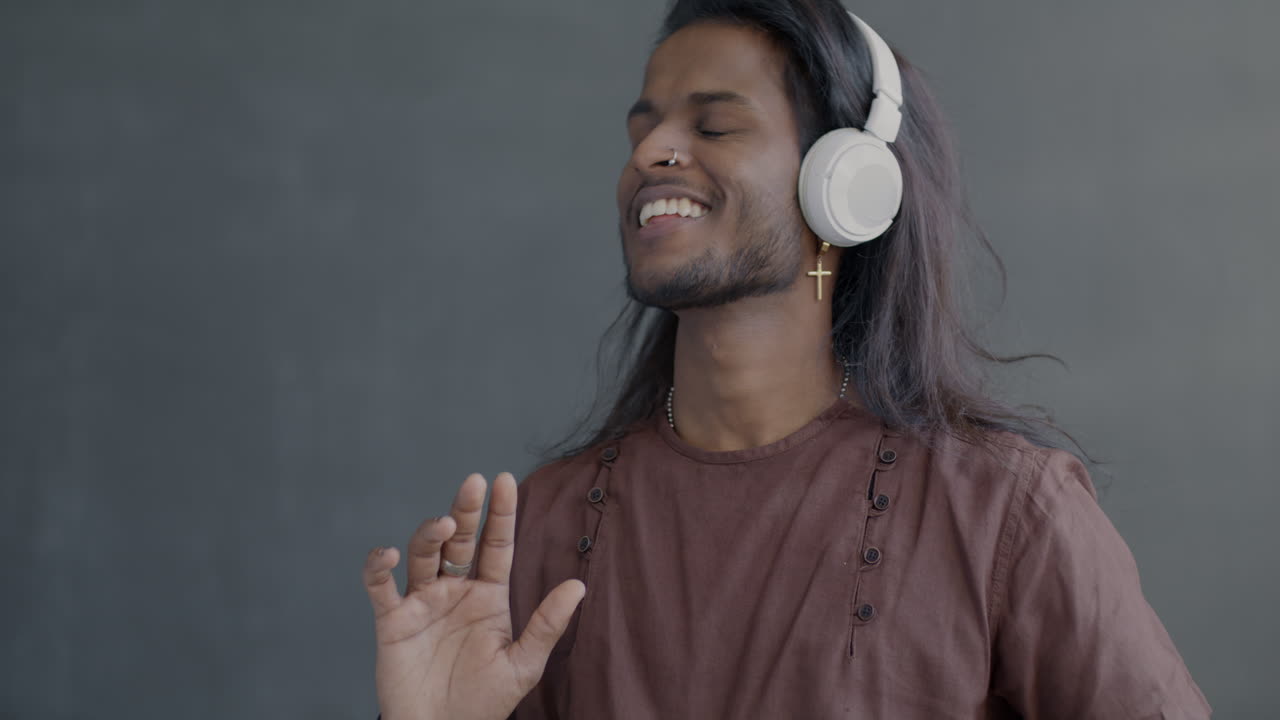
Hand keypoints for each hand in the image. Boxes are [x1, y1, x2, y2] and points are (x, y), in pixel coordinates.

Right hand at [363, 472, 584, 719]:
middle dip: (467, 510)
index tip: (505, 481)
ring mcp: (422, 602)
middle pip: (461, 540)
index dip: (501, 514)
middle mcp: (454, 590)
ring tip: (445, 524)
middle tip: (474, 482)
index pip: (496, 545)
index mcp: (488, 595)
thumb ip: (547, 624)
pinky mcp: (392, 621)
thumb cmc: (483, 701)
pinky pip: (381, 587)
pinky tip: (387, 555)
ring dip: (431, 534)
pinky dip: (378, 568)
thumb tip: (578, 585)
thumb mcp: (524, 664)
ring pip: (423, 554)